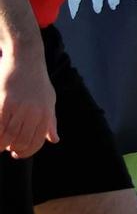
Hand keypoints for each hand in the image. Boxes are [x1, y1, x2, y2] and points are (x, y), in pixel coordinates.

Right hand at [0, 44, 56, 158]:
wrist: (26, 59)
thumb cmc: (37, 81)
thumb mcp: (49, 101)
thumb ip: (50, 121)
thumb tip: (54, 139)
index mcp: (46, 114)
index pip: (38, 141)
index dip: (27, 151)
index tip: (17, 154)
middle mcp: (34, 113)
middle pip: (22, 140)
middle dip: (13, 149)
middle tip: (7, 149)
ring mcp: (19, 107)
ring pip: (9, 135)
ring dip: (2, 144)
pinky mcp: (5, 101)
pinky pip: (0, 124)